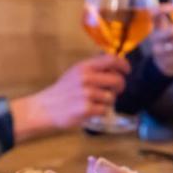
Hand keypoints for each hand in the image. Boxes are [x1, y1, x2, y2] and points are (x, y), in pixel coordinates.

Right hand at [11, 55, 129, 140]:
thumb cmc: (62, 91)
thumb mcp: (75, 73)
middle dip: (120, 87)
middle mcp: (86, 78)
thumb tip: (114, 65)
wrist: (45, 108)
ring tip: (96, 102)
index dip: (123, 65)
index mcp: (84, 67)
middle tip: (116, 91)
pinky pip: (104, 110)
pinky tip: (91, 110)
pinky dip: (100, 112)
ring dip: (108, 101)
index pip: (111, 60)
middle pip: (117, 80)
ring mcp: (86, 94)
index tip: (127, 70)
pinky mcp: (86, 109)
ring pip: (111, 97)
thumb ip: (93, 68)